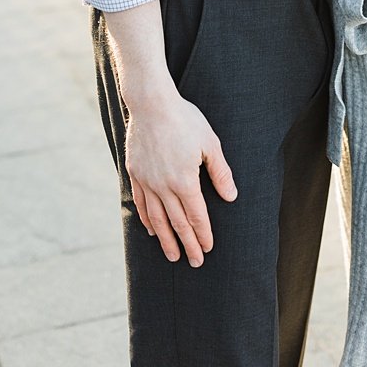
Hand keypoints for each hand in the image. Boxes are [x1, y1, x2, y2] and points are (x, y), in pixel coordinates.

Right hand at [125, 93, 236, 266]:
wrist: (151, 103)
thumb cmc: (184, 119)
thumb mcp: (210, 142)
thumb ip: (220, 172)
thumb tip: (231, 196)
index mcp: (185, 181)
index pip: (196, 216)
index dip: (203, 234)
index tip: (207, 248)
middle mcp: (164, 187)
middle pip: (177, 223)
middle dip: (187, 244)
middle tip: (194, 262)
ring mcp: (147, 182)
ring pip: (157, 219)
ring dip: (166, 239)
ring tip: (172, 255)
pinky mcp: (135, 174)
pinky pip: (141, 204)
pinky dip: (147, 220)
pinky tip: (152, 230)